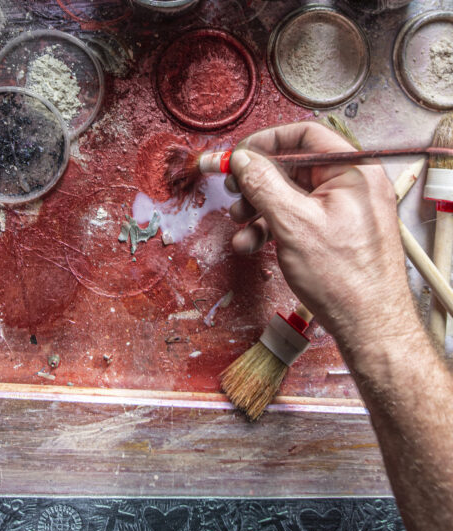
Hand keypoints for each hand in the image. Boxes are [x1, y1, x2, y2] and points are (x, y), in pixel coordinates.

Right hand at [226, 121, 412, 343]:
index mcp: (352, 171)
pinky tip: (251, 244)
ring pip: (288, 197)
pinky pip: (295, 220)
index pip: (305, 136)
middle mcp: (349, 186)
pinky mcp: (331, 233)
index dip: (266, 142)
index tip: (238, 156)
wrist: (367, 325)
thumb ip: (264, 185)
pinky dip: (270, 229)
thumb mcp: (294, 224)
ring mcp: (340, 211)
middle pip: (292, 167)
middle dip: (256, 182)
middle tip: (232, 190)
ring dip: (257, 209)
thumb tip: (241, 159)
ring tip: (238, 223)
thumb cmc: (345, 277)